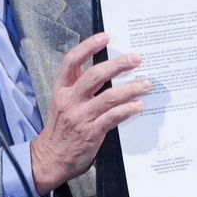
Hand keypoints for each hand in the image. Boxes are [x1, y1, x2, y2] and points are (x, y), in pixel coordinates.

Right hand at [30, 32, 150, 194]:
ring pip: (109, 97)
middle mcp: (70, 100)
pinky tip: (139, 106)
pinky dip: (128, 110)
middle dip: (118, 64)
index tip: (106, 37)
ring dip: (131, 88)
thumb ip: (78, 86)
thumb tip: (106, 69)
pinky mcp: (91, 133)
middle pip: (95, 75)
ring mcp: (80, 117)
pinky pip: (113, 117)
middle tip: (137, 59)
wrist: (50, 159)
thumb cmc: (61, 129)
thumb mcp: (63, 102)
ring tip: (146, 84)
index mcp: (61, 89)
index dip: (88, 46)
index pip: (71, 61)